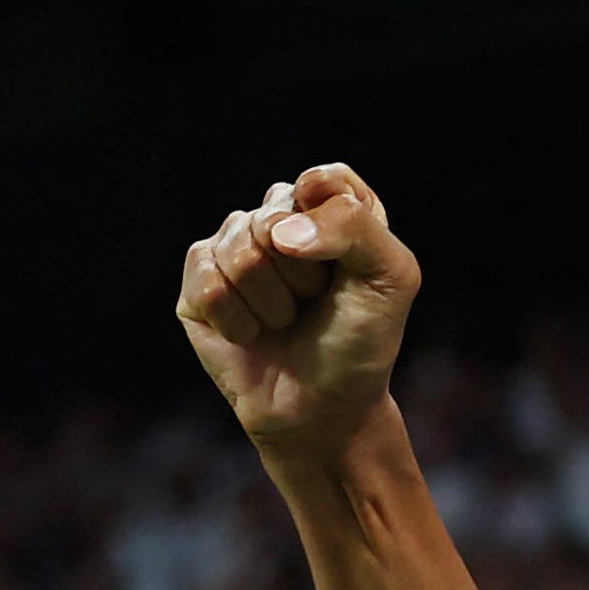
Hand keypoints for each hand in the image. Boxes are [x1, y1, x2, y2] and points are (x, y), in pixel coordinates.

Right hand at [176, 162, 425, 460]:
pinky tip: (252, 335)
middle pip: (274, 216)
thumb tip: (280, 231)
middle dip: (302, 275)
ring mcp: (233, 246)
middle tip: (314, 304)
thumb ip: (355, 228)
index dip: (330, 225)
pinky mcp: (198, 281)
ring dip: (272, 303)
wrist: (322, 408)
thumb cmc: (359, 341)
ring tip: (285, 322)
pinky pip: (209, 284)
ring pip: (239, 251)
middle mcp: (279, 218)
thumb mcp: (390, 278)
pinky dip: (238, 322)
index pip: (321, 181)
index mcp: (331, 206)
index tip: (345, 268)